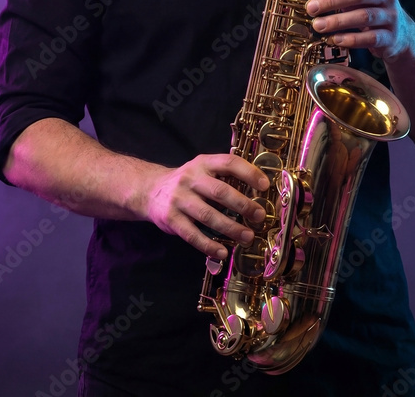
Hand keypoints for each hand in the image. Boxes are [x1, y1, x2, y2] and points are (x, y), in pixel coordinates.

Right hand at [140, 154, 269, 259]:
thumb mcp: (202, 170)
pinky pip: (192, 235)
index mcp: (203, 163)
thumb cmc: (187, 183)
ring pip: (209, 215)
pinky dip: (209, 245)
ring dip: (231, 228)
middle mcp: (190, 179)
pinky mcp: (171, 219)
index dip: (249, 172)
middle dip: (243, 205)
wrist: (149, 190)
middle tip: (259, 216)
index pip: (229, 163)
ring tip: (247, 237)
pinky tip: (222, 252)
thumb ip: (224, 177)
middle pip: (220, 191)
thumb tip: (258, 192)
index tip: (265, 185)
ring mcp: (179, 199)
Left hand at [307, 0, 412, 60]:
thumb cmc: (373, 8)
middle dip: (332, 0)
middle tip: (311, 7)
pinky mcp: (390, 37)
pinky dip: (350, 39)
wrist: (400, 34)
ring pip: (363, 16)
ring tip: (318, 25)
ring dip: (337, 21)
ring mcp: (390, 16)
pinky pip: (370, 38)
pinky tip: (335, 39)